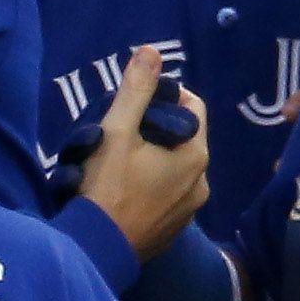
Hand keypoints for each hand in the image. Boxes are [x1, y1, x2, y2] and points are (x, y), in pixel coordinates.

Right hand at [74, 48, 208, 255]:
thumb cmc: (106, 188)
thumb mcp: (116, 133)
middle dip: (158, 131)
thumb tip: (151, 51)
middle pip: (184, 140)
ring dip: (156, 161)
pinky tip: (126, 193)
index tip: (135, 102)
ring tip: (120, 163)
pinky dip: (153, 189)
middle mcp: (203, 182)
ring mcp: (190, 211)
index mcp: (195, 154)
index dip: (165, 97)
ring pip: (177, 170)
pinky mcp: (174, 232)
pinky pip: (169, 197)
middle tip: (121, 132)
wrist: (96, 250)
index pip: (193, 106)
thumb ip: (135, 91)